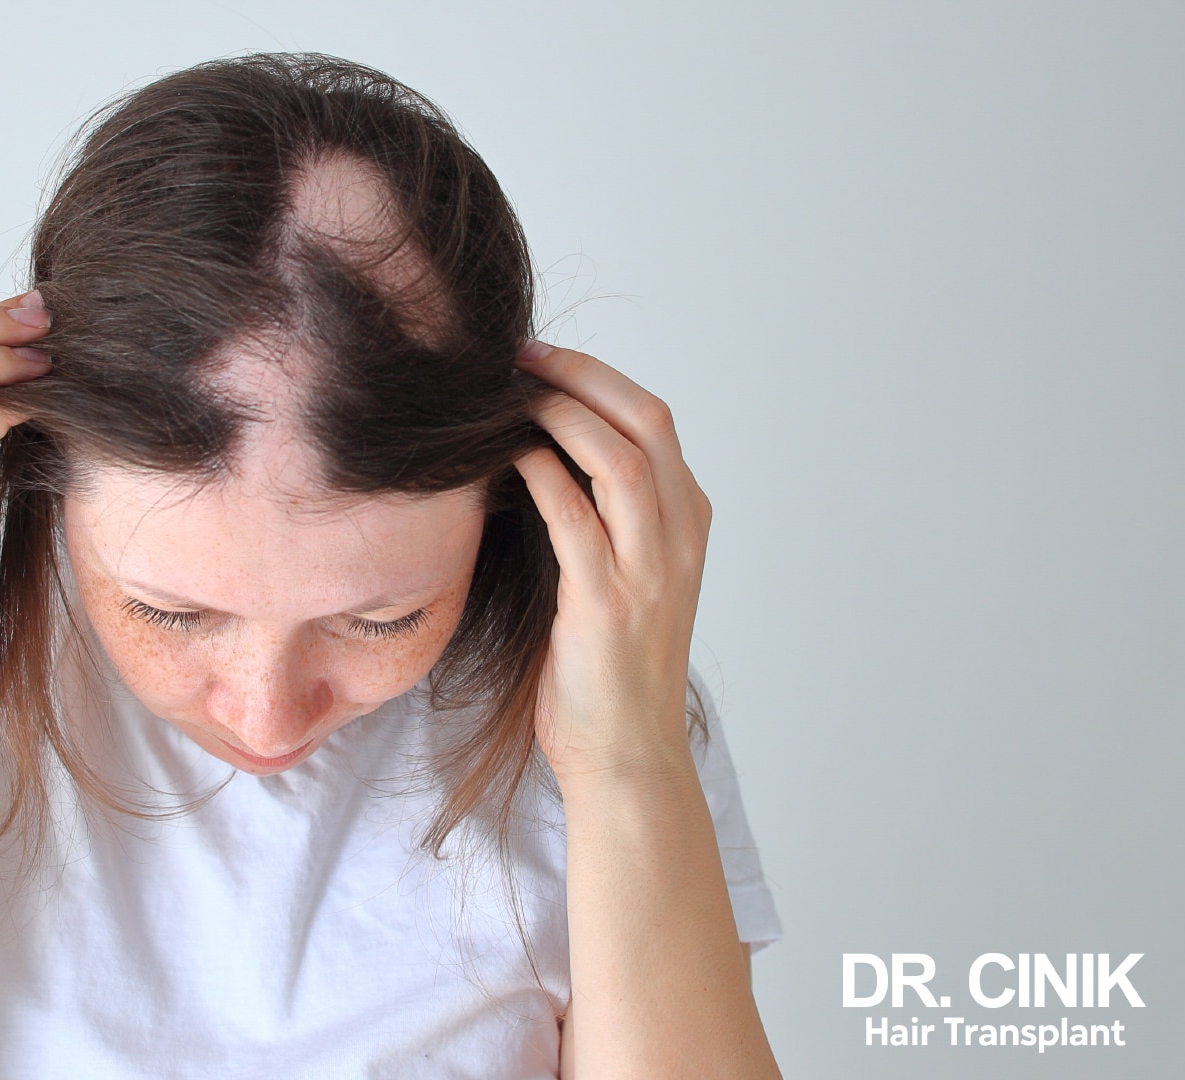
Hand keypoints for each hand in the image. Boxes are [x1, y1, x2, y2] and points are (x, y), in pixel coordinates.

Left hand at [513, 342, 711, 775]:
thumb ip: (601, 515)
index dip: (596, 377)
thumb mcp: (622, 574)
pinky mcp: (607, 602)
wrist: (624, 754)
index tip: (539, 358)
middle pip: (644, 422)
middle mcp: (680, 537)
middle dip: (580, 376)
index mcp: (688, 523)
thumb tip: (538, 451)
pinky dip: (540, 474)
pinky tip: (504, 455)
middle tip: (518, 357)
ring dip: (559, 415)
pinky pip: (574, 517)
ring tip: (507, 396)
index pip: (653, 419)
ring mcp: (650, 570)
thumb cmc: (606, 666)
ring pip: (619, 460)